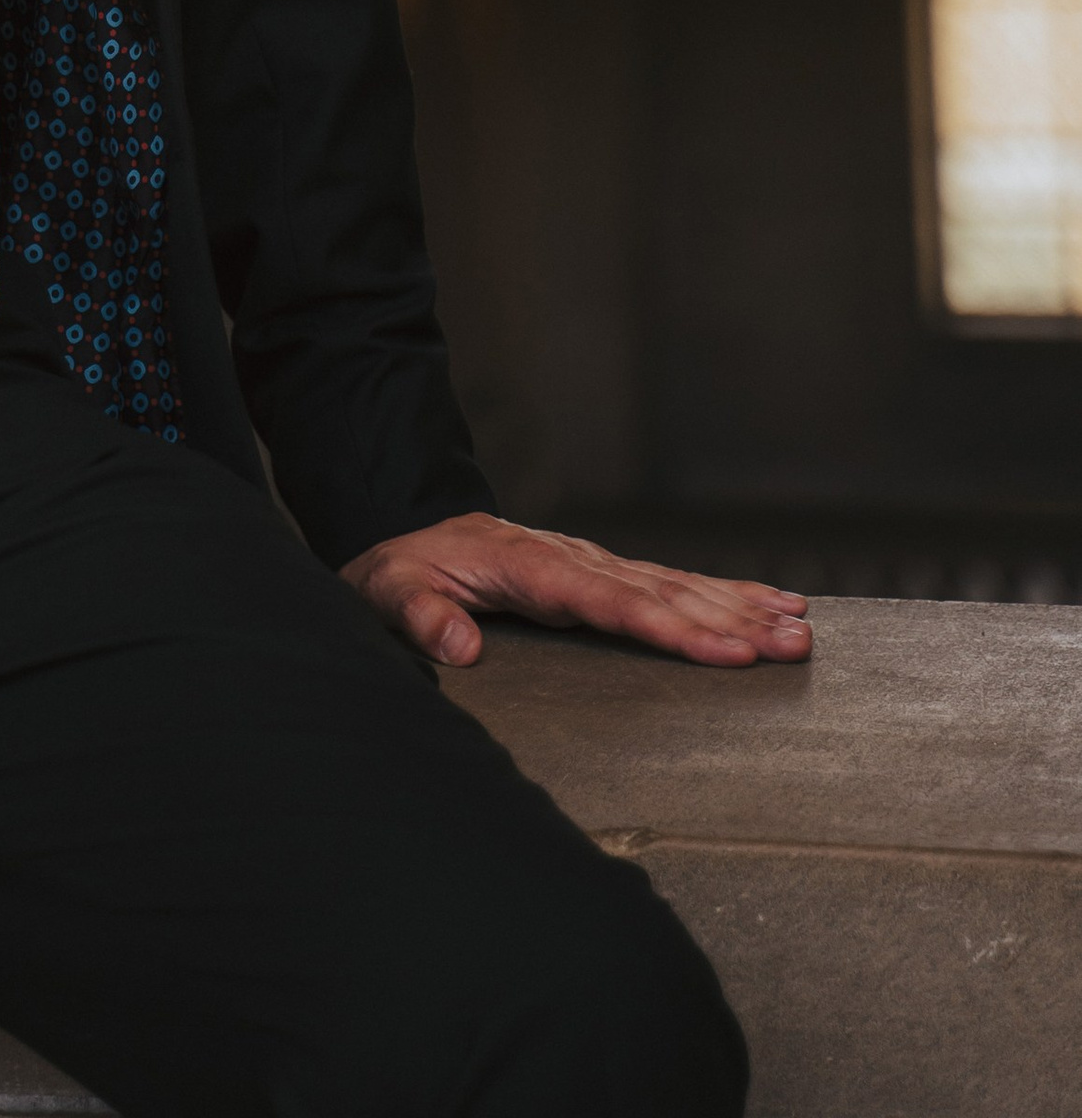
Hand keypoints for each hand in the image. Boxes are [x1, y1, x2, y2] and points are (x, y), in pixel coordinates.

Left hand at [341, 513, 812, 669]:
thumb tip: (460, 647)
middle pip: (659, 593)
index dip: (669, 627)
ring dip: (739, 606)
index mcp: (528, 568)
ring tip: (799, 627)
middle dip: (729, 620)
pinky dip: (723, 593)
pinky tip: (770, 603)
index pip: (609, 603)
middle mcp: (572, 561)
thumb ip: (420, 616)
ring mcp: (592, 564)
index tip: (725, 648)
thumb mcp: (388, 591)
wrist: (409, 539)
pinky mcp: (603, 574)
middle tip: (792, 644)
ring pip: (675, 585)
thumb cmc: (402, 573)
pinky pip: (670, 584)